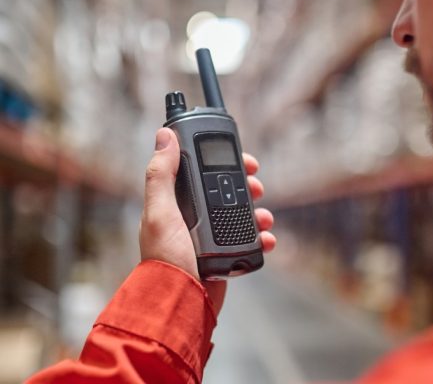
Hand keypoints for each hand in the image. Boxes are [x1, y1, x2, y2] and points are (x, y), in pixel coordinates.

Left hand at [139, 128, 275, 314]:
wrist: (180, 302)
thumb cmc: (165, 259)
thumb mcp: (159, 212)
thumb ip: (161, 175)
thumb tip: (165, 136)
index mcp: (177, 202)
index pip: (202, 171)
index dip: (222, 160)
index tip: (243, 158)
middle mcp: (194, 216)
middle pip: (226, 190)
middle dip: (246, 185)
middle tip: (257, 186)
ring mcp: (210, 236)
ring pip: (242, 213)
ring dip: (258, 211)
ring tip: (265, 217)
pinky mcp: (225, 254)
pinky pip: (249, 240)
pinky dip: (261, 237)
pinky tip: (266, 238)